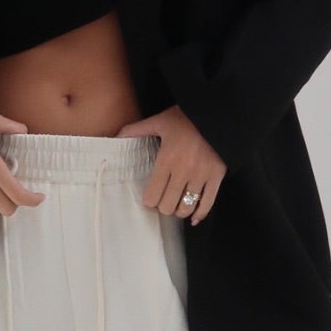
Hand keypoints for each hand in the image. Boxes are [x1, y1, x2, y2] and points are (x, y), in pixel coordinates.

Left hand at [114, 106, 226, 222]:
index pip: (152, 196)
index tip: (150, 196)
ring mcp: (201, 176)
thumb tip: (114, 136)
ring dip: (179, 210)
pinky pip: (208, 204)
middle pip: (167, 206)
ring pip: (186, 208)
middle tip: (164, 200)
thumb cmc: (185, 117)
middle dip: (163, 206)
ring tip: (177, 204)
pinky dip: (200, 214)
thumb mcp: (158, 121)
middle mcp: (183, 171)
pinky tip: (193, 217)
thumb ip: (136, 130)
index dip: (149, 200)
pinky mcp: (216, 177)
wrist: (215, 112)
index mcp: (166, 160)